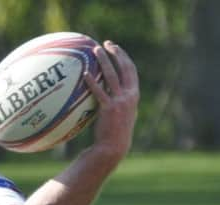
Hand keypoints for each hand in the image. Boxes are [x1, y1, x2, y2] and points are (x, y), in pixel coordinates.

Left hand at [84, 40, 138, 160]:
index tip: (115, 47)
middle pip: (124, 68)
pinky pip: (99, 92)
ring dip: (104, 61)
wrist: (113, 146)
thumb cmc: (114, 132)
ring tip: (95, 51)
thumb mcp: (122, 113)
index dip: (124, 57)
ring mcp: (120, 101)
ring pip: (112, 76)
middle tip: (106, 44)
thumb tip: (108, 90)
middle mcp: (129, 96)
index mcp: (134, 95)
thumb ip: (119, 100)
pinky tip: (85, 74)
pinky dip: (93, 82)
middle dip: (116, 53)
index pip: (131, 70)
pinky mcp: (108, 109)